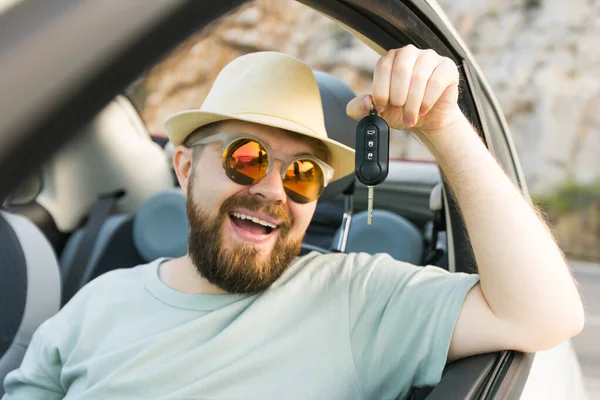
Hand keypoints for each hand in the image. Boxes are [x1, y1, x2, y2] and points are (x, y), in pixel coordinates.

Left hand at [347, 45, 462, 135]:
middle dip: (398, 97)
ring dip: (413, 103)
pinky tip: (423, 110)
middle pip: (401, 69)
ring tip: (410, 117)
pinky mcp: (447, 67)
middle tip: (399, 111)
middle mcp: (409, 53)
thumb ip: (360, 108)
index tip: (382, 107)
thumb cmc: (401, 111)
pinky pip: (437, 81)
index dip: (381, 90)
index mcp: (390, 58)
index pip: (383, 66)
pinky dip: (427, 100)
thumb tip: (365, 101)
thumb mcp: (377, 112)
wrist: (426, 120)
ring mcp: (430, 57)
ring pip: (419, 77)